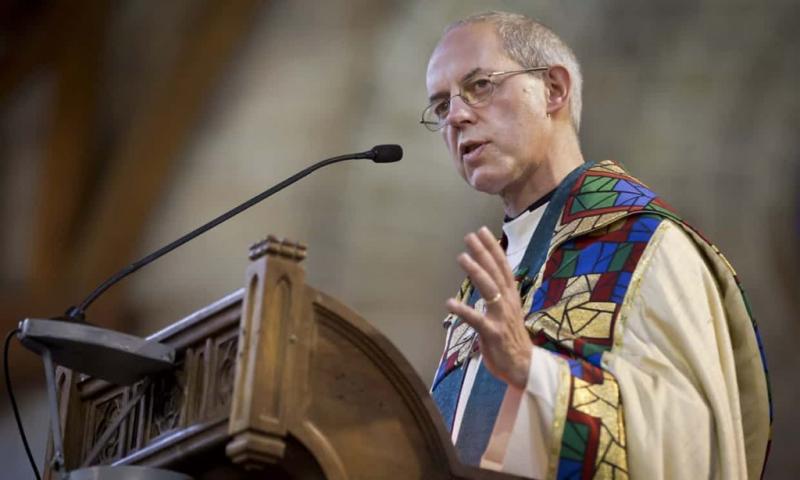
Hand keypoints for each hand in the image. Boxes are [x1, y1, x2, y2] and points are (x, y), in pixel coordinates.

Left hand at [446, 226, 531, 389]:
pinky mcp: (492, 333)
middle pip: (495, 272)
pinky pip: (477, 320)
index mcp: (511, 296)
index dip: (493, 248)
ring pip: (489, 289)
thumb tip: (487, 277)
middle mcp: (508, 302)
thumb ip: (499, 294)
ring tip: (462, 257)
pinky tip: (449, 303)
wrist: (523, 366)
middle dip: (483, 253)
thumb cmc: (511, 339)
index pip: (503, 267)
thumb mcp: (508, 311)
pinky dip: (463, 310)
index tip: (483, 231)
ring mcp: (501, 317)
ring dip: (475, 272)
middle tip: (470, 236)